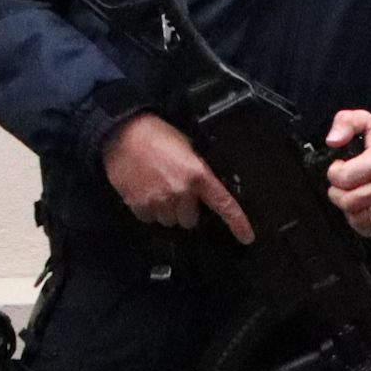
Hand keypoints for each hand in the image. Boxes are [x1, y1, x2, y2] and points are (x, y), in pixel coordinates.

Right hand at [104, 112, 253, 242]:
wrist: (123, 133)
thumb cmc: (156, 135)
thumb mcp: (187, 149)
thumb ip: (197, 172)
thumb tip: (202, 190)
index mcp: (198, 174)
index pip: (223, 203)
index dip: (237, 222)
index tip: (246, 237)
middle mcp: (181, 191)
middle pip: (190, 220)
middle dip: (185, 210)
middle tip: (176, 191)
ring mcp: (159, 200)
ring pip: (169, 221)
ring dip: (166, 210)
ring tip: (158, 188)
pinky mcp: (139, 205)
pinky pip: (149, 218)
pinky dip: (149, 209)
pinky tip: (145, 191)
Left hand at [324, 109, 370, 238]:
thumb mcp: (365, 123)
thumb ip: (346, 122)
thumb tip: (332, 140)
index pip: (345, 177)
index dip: (334, 172)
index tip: (339, 166)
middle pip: (349, 201)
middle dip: (337, 192)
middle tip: (341, 184)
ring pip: (356, 217)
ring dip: (346, 206)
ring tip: (350, 193)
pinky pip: (365, 228)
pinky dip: (356, 219)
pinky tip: (359, 205)